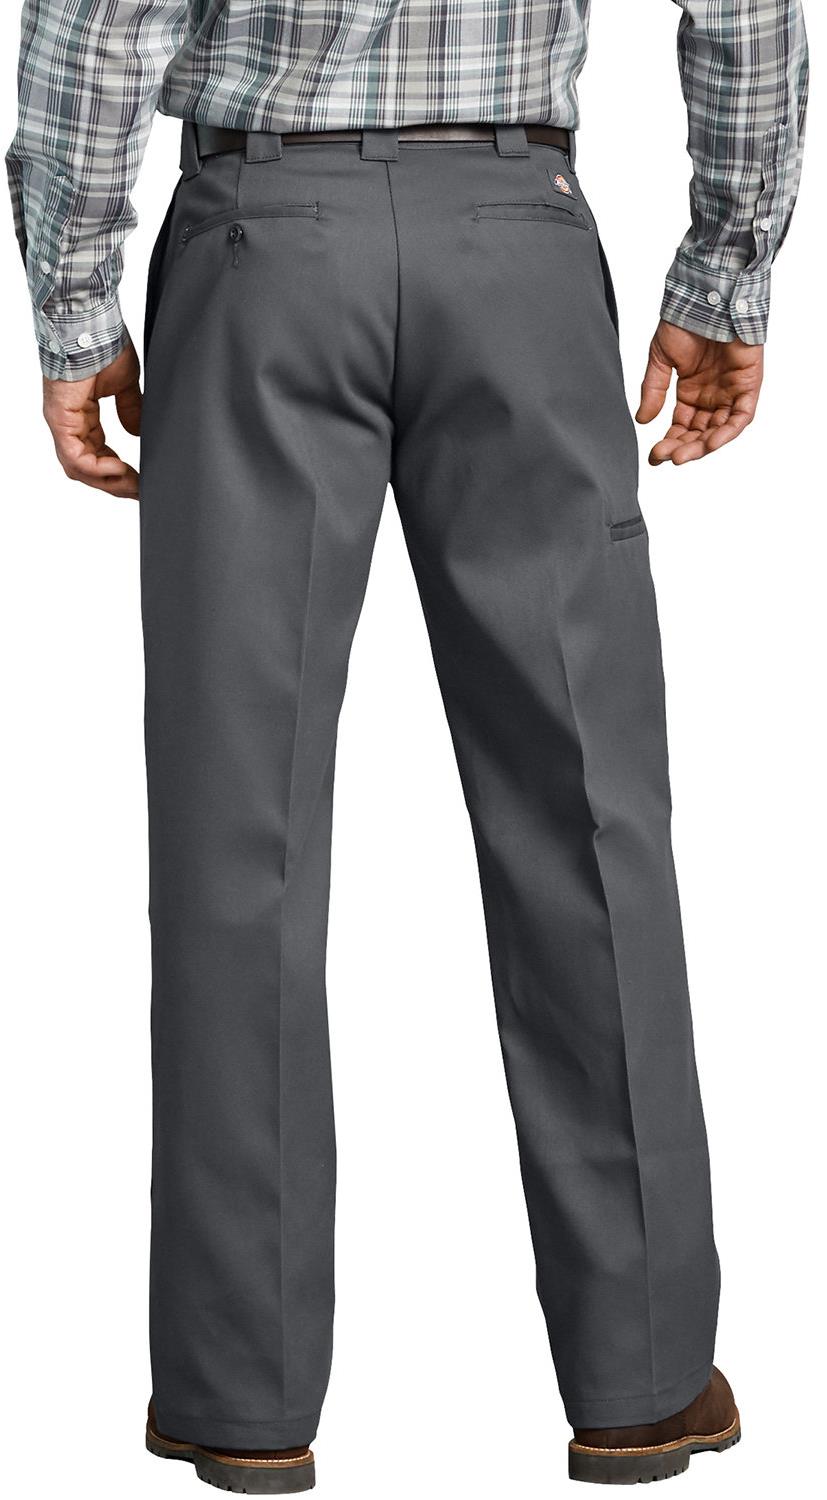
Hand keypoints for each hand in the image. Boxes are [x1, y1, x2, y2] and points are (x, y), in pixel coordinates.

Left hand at [42, 340, 141, 497]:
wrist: (92, 323)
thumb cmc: (104, 344)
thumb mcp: (124, 385)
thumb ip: (130, 409)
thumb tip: (138, 432)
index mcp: (81, 415)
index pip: (96, 456)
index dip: (118, 473)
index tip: (141, 482)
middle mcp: (69, 423)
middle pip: (87, 469)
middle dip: (115, 484)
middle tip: (139, 491)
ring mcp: (62, 423)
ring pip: (79, 469)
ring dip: (108, 481)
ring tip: (132, 484)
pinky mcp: (60, 420)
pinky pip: (76, 456)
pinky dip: (97, 468)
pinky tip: (120, 468)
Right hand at [636, 320, 763, 466]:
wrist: (707, 297)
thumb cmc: (685, 321)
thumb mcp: (661, 359)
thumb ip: (654, 390)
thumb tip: (643, 419)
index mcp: (691, 391)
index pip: (682, 426)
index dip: (669, 442)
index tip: (654, 457)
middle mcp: (712, 395)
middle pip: (699, 432)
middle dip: (682, 447)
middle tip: (665, 457)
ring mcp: (731, 391)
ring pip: (719, 429)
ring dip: (702, 445)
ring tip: (682, 455)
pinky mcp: (749, 385)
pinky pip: (741, 416)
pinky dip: (727, 432)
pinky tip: (710, 443)